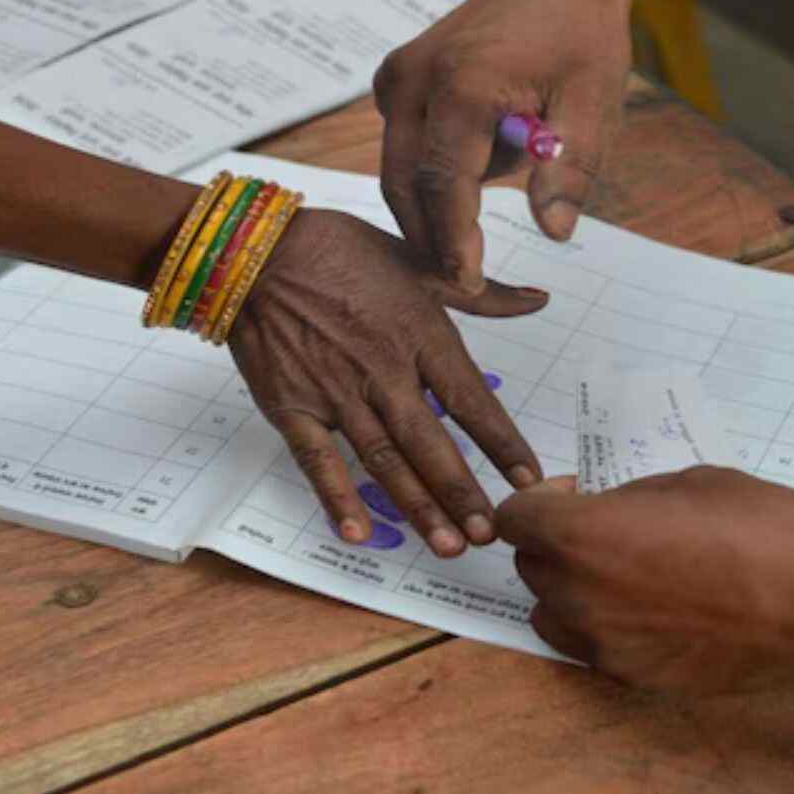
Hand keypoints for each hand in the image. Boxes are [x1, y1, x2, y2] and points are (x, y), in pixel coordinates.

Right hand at [230, 209, 547, 556]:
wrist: (255, 249)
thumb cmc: (340, 250)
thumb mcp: (418, 261)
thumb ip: (481, 294)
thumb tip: (539, 300)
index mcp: (419, 332)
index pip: (470, 399)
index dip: (502, 443)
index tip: (530, 479)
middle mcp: (383, 369)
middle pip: (431, 442)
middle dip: (463, 493)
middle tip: (490, 534)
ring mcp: (335, 391)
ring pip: (384, 460)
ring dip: (418, 506)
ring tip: (447, 545)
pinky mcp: (291, 406)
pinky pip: (318, 460)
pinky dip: (337, 498)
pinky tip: (359, 532)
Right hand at [373, 0, 642, 293]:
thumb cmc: (581, 35)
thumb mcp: (595, 102)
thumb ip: (571, 167)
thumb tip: (555, 232)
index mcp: (461, 84)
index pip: (443, 185)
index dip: (454, 243)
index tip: (470, 288)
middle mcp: (414, 79)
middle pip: (403, 185)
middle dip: (431, 241)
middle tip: (467, 288)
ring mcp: (397, 77)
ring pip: (395, 171)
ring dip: (427, 214)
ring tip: (466, 254)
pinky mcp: (396, 80)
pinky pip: (401, 148)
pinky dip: (426, 181)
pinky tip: (466, 199)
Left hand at [498, 467, 793, 692]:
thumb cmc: (762, 528)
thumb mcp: (689, 483)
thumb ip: (629, 497)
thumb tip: (605, 508)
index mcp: (584, 535)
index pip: (514, 519)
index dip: (537, 503)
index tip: (570, 495)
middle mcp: (579, 595)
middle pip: (530, 566)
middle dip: (555, 542)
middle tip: (603, 528)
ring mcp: (604, 644)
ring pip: (551, 612)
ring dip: (570, 588)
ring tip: (620, 572)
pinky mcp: (632, 676)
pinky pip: (591, 646)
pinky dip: (603, 625)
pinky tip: (650, 608)